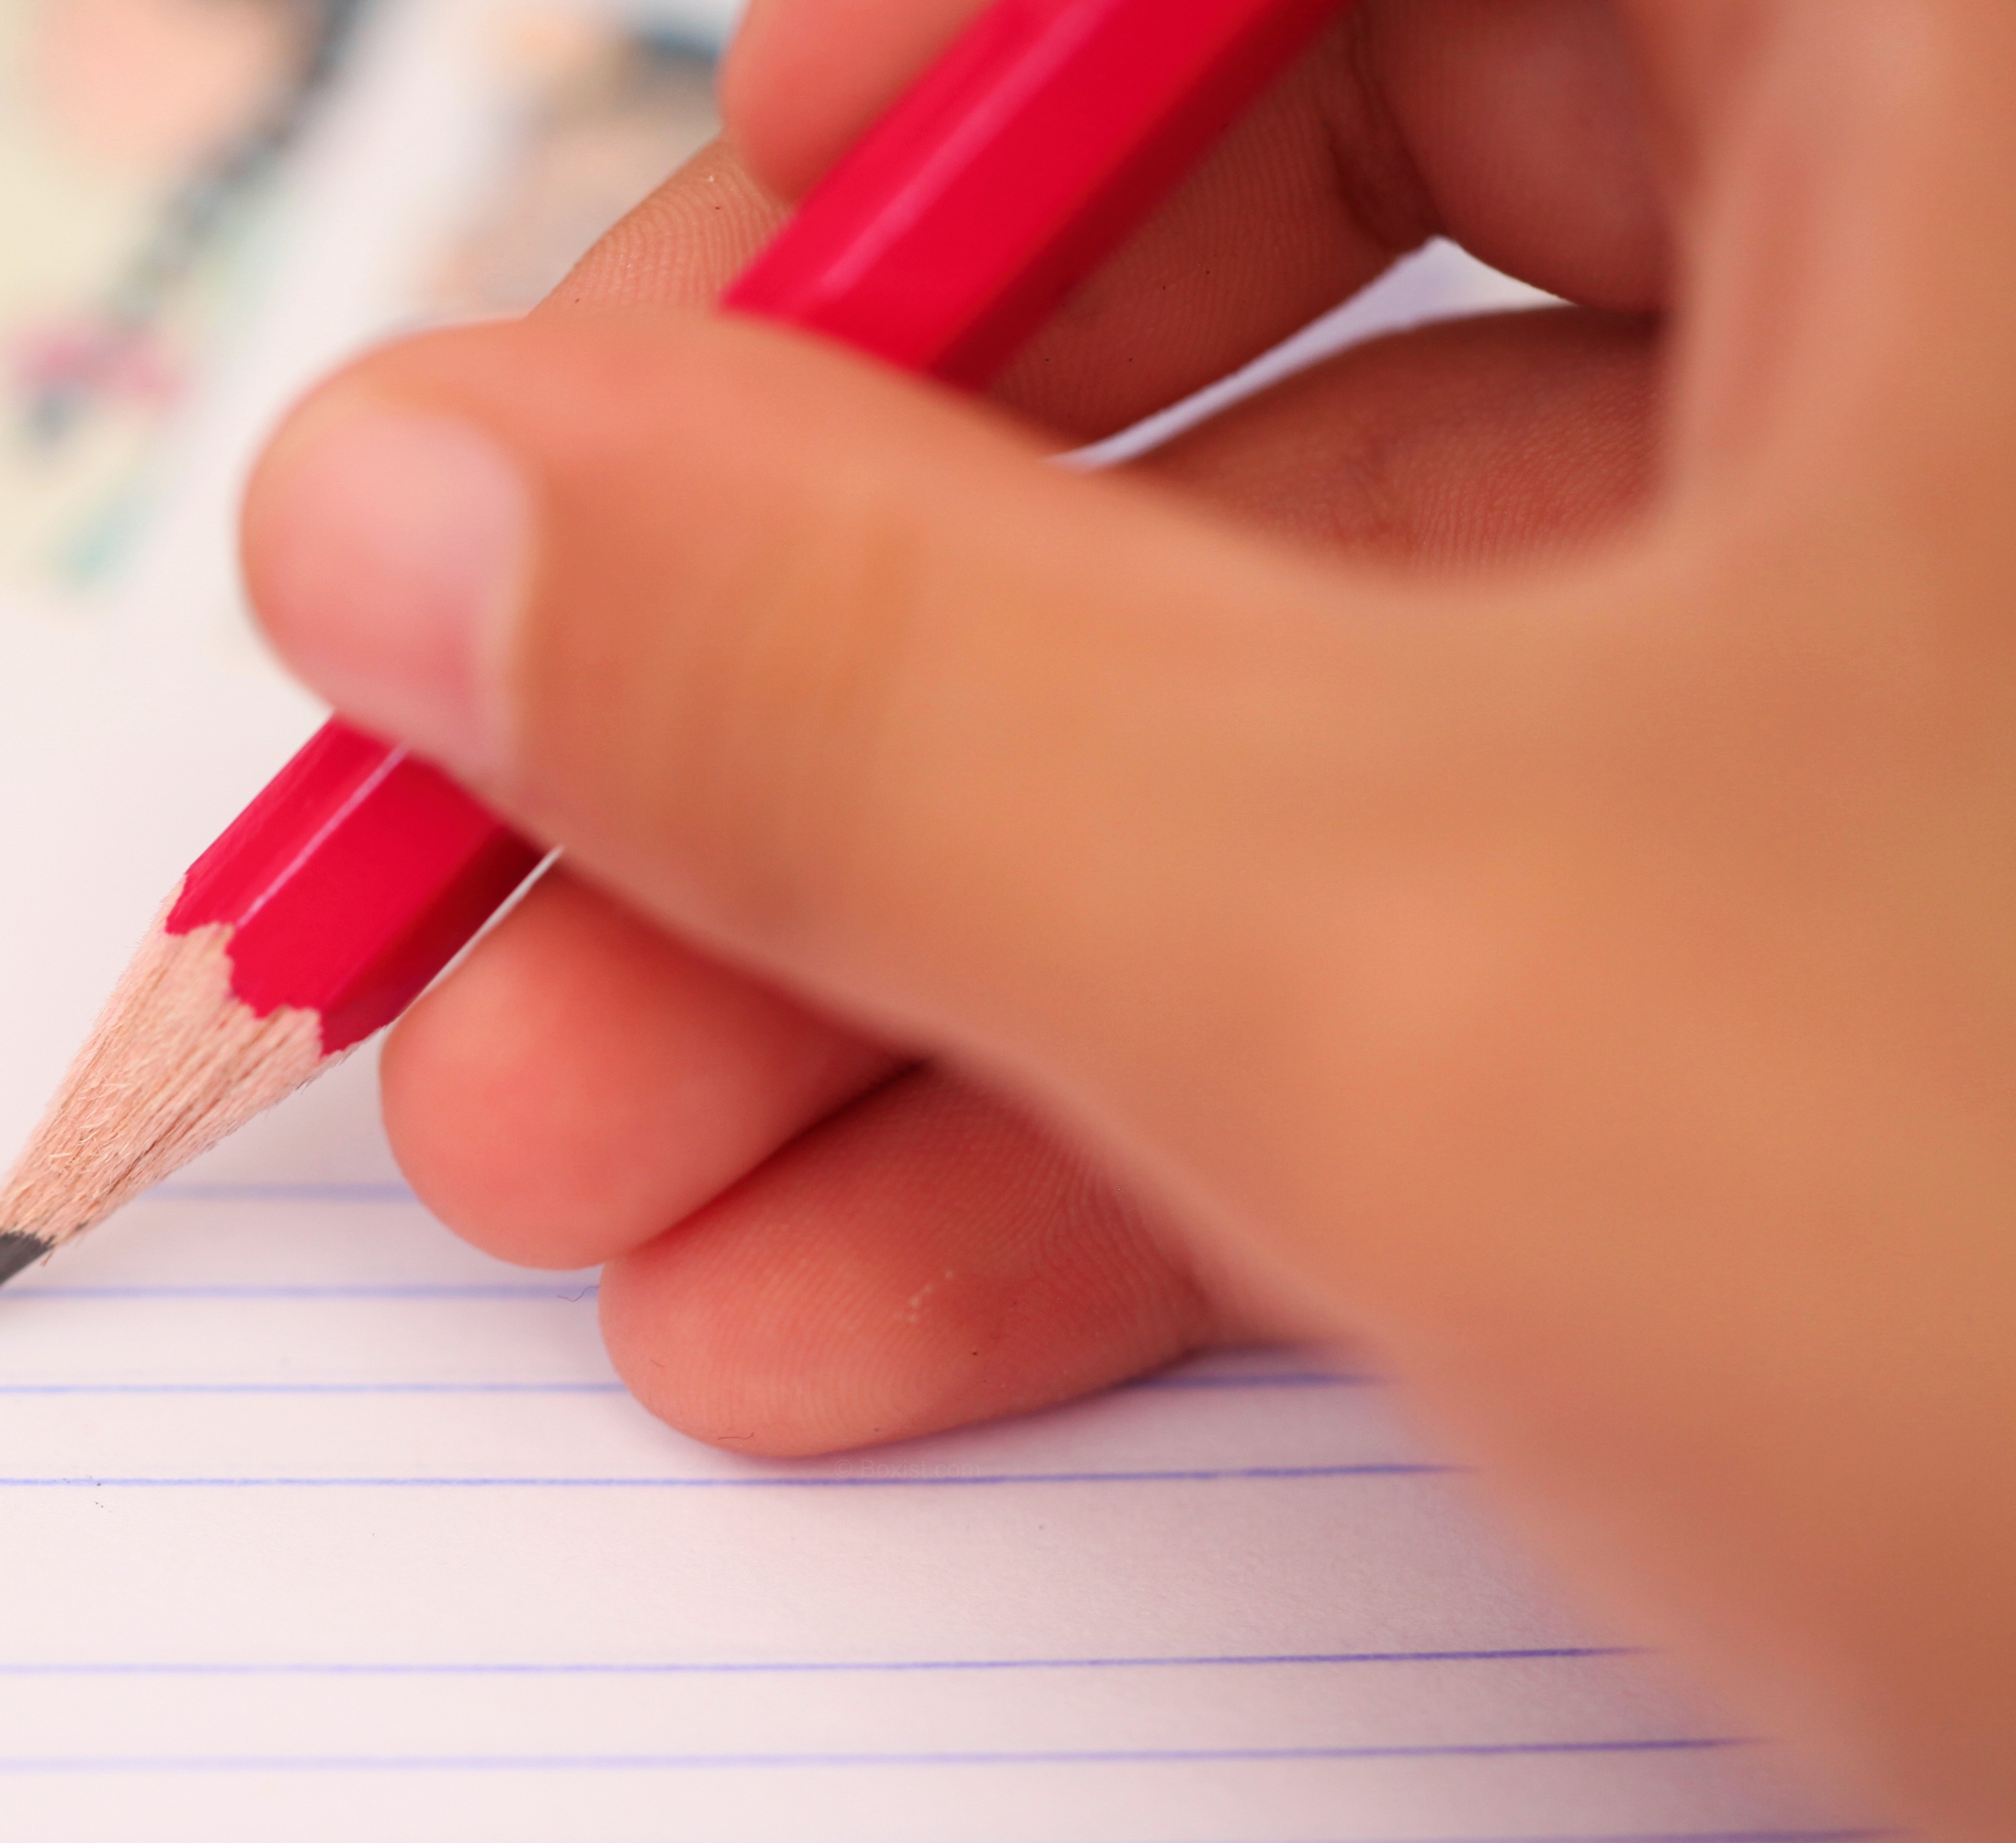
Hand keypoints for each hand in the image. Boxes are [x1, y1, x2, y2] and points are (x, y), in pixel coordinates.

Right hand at [240, 0, 2015, 1842]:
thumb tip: (402, 519)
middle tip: (479, 889)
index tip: (604, 403)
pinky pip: (1508, 920)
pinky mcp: (1962, 949)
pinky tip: (860, 1304)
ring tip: (591, 1184)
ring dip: (917, 947)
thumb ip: (844, 690)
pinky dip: (1166, 1107)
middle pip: (1293, 307)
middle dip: (808, 669)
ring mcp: (2006, 634)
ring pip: (1365, 680)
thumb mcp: (1433, 961)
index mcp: (2004, 59)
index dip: (895, 133)